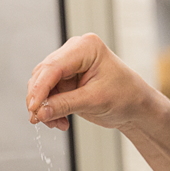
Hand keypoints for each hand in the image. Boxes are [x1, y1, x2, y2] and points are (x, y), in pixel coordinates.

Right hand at [26, 33, 153, 131]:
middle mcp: (75, 51)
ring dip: (45, 106)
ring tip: (57, 123)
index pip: (53, 66)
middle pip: (44, 74)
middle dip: (40, 99)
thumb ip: (65, 105)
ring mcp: (70, 65)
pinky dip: (51, 108)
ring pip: (43, 85)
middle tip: (39, 119)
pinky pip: (49, 93)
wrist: (136, 106)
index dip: (40, 88)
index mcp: (86, 47)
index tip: (33, 108)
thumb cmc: (126, 96)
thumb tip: (40, 111)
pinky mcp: (67, 79)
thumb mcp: (95, 101)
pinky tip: (60, 121)